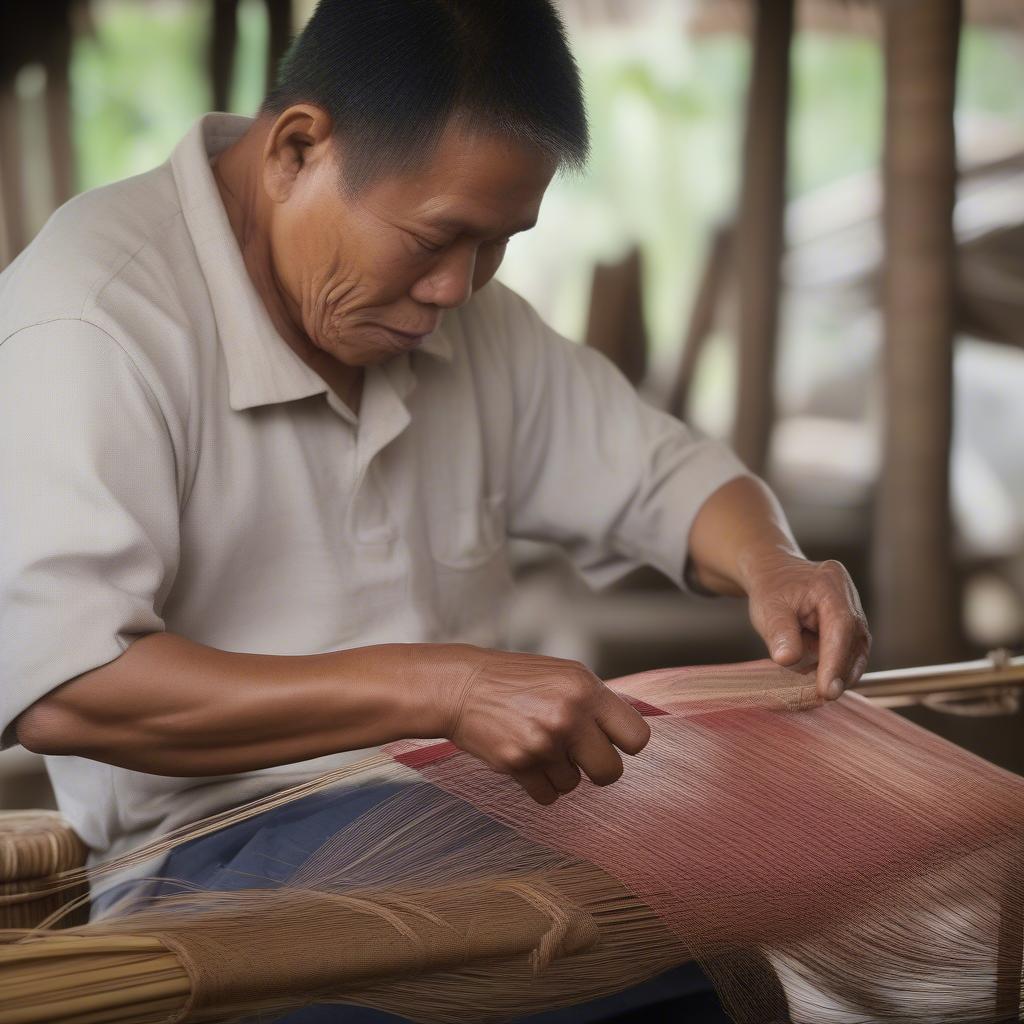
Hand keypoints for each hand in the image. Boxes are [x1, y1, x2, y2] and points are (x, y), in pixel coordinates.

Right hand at [430, 646, 650, 804]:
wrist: (461, 687)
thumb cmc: (514, 680)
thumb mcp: (564, 675)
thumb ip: (596, 703)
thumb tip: (627, 737)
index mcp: (585, 689)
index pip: (637, 737)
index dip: (624, 744)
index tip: (609, 741)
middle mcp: (568, 716)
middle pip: (611, 772)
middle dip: (597, 769)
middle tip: (578, 754)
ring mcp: (543, 742)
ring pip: (574, 785)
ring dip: (560, 773)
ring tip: (539, 745)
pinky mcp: (518, 764)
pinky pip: (548, 796)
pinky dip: (539, 785)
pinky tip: (526, 760)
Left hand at [741, 552, 870, 700]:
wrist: (775, 575)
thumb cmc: (771, 590)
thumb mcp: (768, 608)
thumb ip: (779, 633)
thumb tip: (787, 660)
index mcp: (830, 584)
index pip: (841, 626)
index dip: (836, 661)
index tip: (826, 690)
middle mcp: (848, 596)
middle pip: (856, 640)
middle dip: (842, 672)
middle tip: (823, 696)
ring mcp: (853, 610)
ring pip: (857, 649)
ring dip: (841, 673)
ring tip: (820, 691)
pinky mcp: (850, 626)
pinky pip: (850, 651)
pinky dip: (837, 667)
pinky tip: (822, 681)